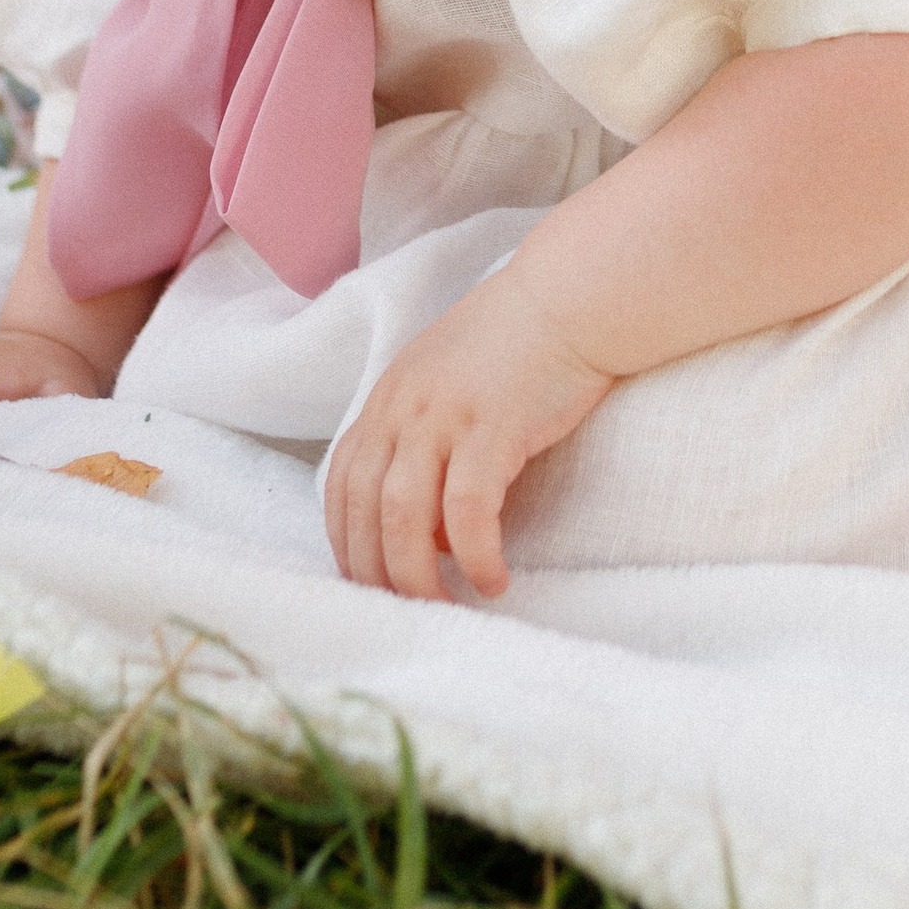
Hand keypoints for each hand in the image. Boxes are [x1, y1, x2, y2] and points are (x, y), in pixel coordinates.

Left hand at [324, 265, 615, 600]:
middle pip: (363, 509)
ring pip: (403, 518)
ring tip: (444, 606)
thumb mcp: (448, 385)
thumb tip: (429, 530)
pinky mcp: (491, 428)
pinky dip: (475, 555)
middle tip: (404, 610)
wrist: (569, 299)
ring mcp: (443, 417)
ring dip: (416, 576)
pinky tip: (494, 578)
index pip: (340, 484)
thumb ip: (423, 442)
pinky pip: (468, 512)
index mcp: (387, 398)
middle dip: (375, 573)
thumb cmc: (519, 346)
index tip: (367, 581)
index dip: (346, 541)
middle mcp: (402, 408)